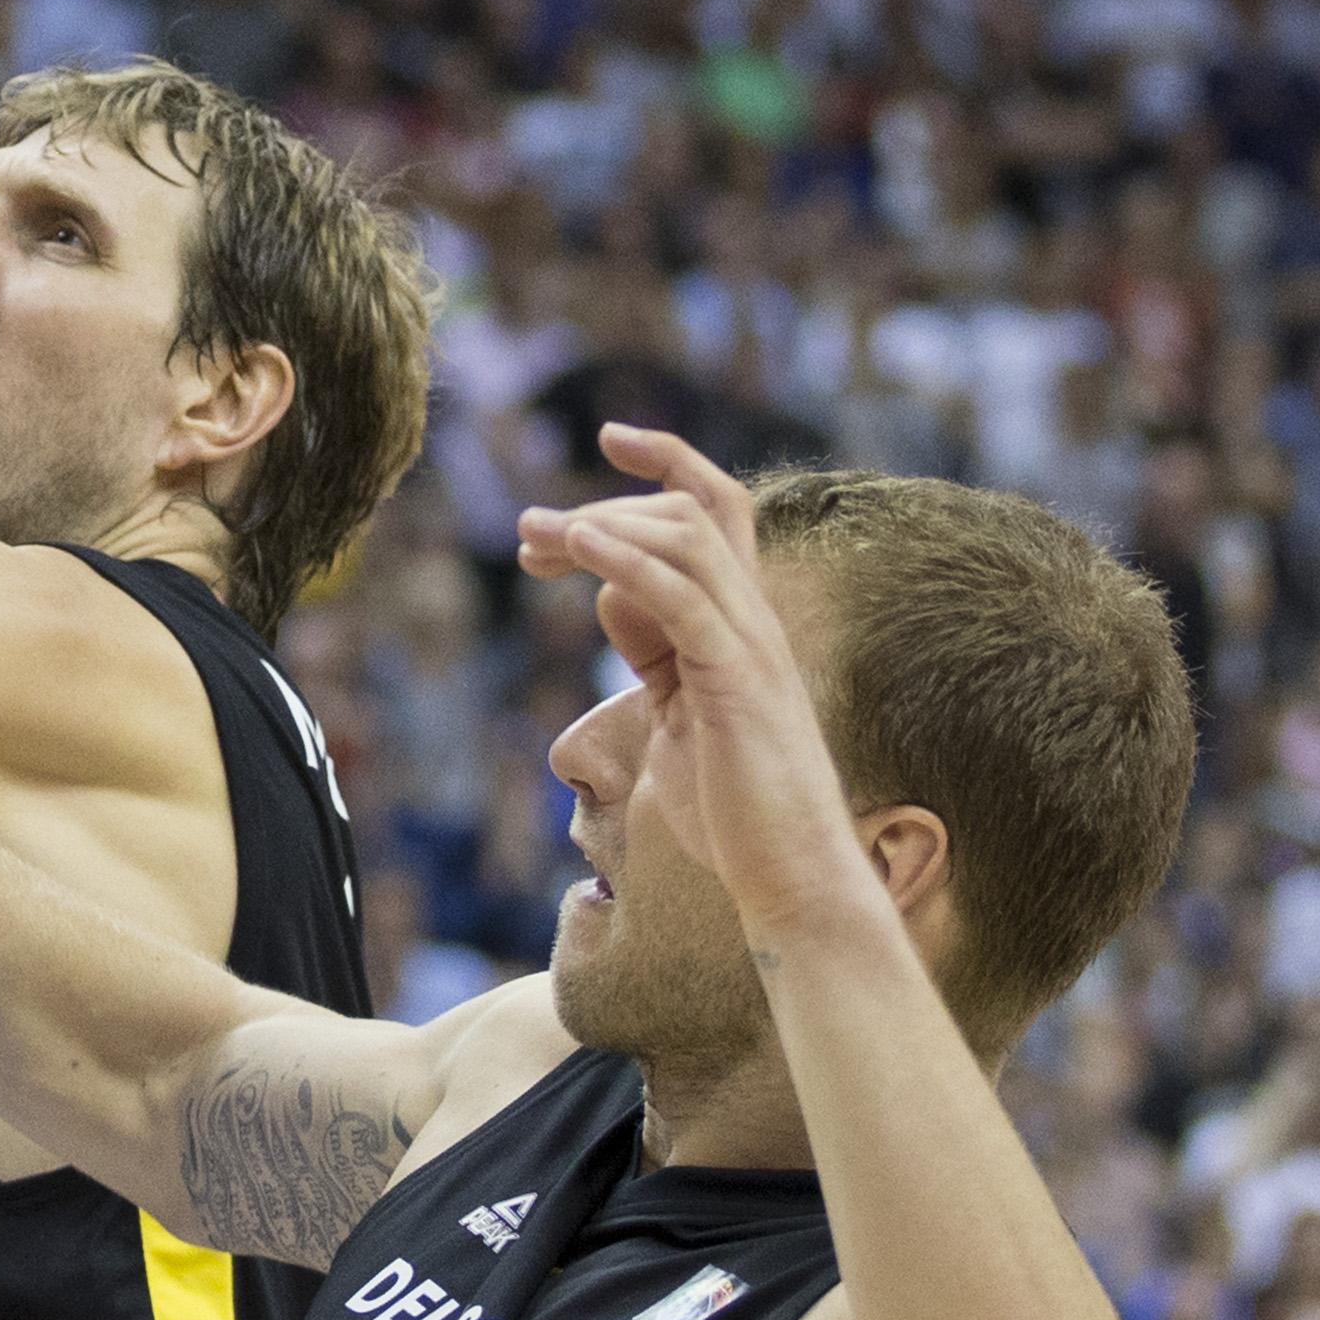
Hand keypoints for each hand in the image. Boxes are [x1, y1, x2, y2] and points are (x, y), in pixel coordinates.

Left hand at [516, 425, 886, 944]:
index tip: (606, 440)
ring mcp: (752, 645)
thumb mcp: (678, 714)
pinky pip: (684, 598)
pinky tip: (579, 550)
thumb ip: (654, 654)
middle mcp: (754, 620)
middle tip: (527, 533)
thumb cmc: (735, 810)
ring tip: (536, 535)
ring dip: (605, 524)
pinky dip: (628, 562)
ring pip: (688, 537)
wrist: (791, 879)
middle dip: (604, 507)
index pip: (715, 511)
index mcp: (741, 623)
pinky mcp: (739, 680)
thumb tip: (615, 604)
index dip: (665, 464)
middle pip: (690, 512)